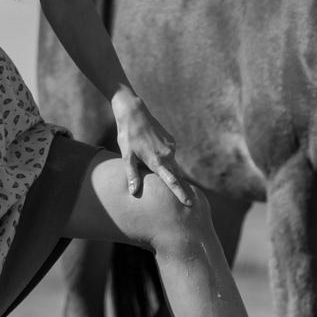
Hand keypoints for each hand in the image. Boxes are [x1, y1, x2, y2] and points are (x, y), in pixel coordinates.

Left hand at [111, 88, 193, 205]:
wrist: (135, 112)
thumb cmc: (128, 135)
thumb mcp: (127, 156)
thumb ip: (132, 175)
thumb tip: (133, 192)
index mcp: (156, 161)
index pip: (171, 182)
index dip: (180, 193)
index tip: (189, 203)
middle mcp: (167, 155)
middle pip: (175, 174)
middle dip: (178, 185)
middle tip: (182, 195)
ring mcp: (171, 147)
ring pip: (172, 164)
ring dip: (167, 169)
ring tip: (154, 165)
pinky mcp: (171, 140)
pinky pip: (170, 154)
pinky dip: (165, 157)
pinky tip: (153, 150)